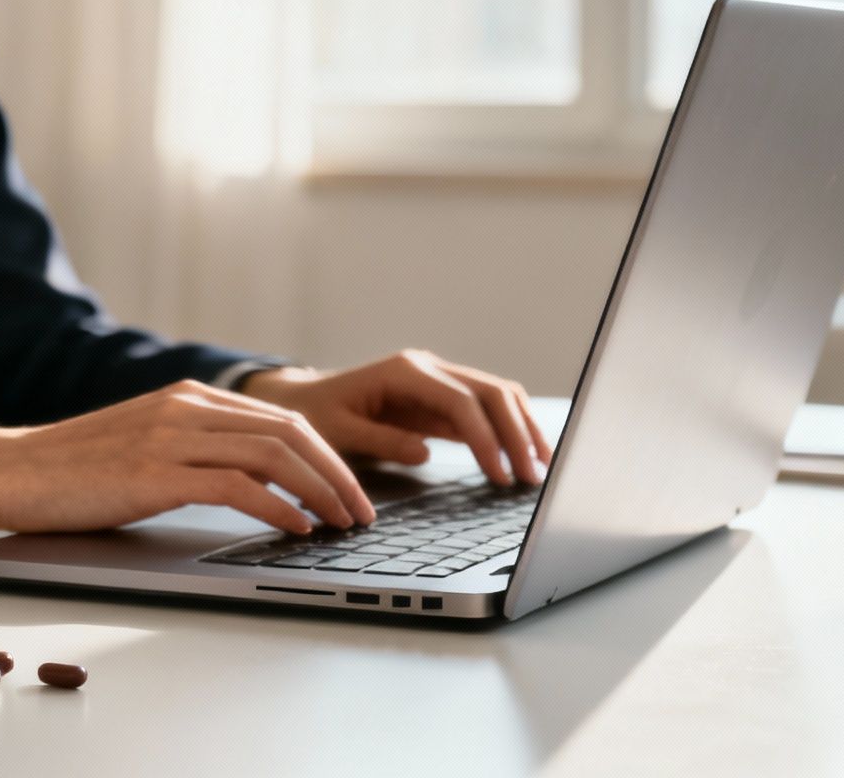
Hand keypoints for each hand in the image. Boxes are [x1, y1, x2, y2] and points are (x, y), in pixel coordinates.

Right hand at [0, 381, 379, 539]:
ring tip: (341, 524)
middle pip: (290, 431)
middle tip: (363, 513)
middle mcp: (187, 407)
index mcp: (190, 397)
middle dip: (338, 474)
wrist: (12, 470)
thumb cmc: (74, 470)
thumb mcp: (147, 446)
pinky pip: (236, 485)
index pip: (282, 418)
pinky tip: (295, 528)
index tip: (352, 491)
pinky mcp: (154, 472)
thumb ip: (197, 450)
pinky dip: (277, 507)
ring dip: (319, 492)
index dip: (328, 455)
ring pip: (273, 454)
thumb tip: (258, 483)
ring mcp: (170, 436)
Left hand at [237, 350, 553, 488]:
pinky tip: (522, 457)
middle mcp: (428, 368)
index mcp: (404, 371)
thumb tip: (425, 452)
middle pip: (491, 392)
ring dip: (522, 429)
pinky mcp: (442, 398)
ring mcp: (438, 380)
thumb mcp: (336, 431)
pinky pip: (485, 410)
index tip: (501, 474)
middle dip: (517, 433)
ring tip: (539, 468)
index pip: (460, 402)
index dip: (486, 438)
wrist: (304, 399)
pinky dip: (508, 431)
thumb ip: (379, 440)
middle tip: (533, 476)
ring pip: (497, 396)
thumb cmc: (316, 415)